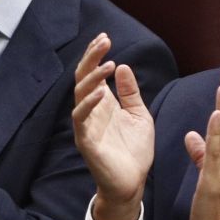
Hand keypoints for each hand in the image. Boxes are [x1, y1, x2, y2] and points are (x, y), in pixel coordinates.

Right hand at [72, 33, 153, 219]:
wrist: (133, 182)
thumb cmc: (134, 150)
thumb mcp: (139, 115)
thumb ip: (130, 93)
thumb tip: (123, 67)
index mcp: (102, 103)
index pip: (92, 73)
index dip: (96, 54)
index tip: (105, 37)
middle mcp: (90, 111)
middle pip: (83, 78)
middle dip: (91, 58)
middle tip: (104, 41)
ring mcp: (86, 126)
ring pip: (80, 95)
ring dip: (92, 78)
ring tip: (108, 63)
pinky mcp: (86, 142)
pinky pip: (81, 120)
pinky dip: (89, 104)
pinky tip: (101, 93)